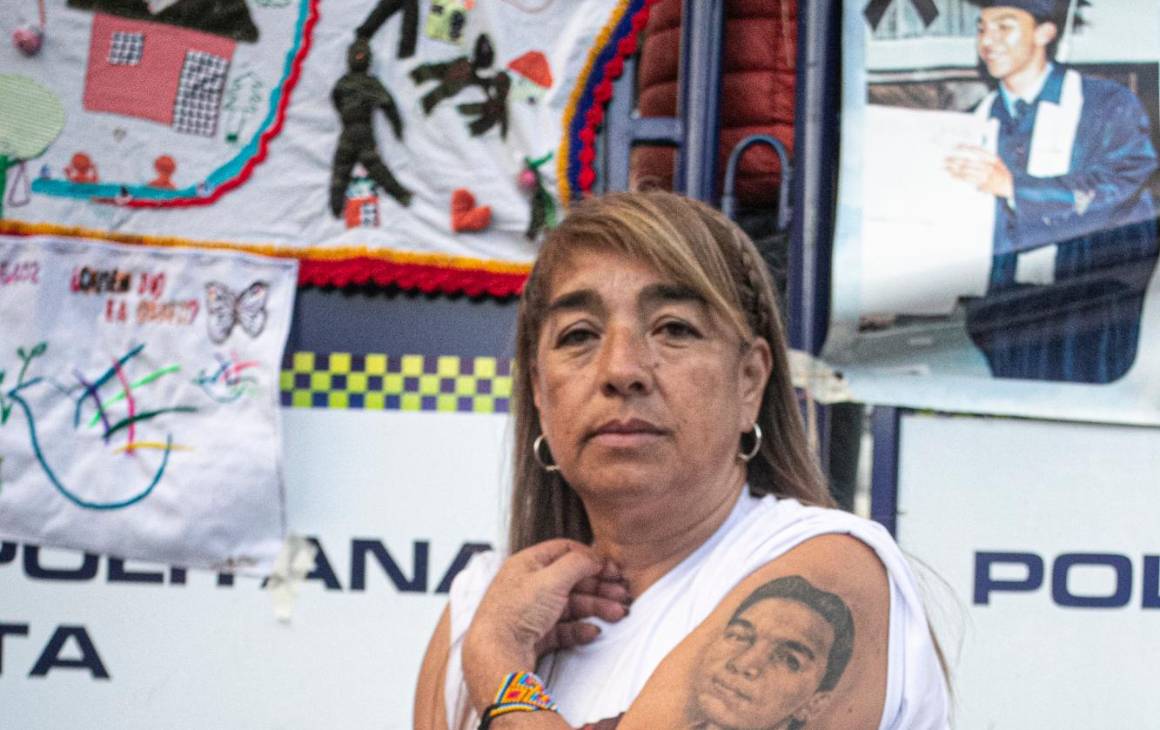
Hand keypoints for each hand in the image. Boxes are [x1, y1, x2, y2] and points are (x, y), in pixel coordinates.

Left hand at [462, 540, 629, 709]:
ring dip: (596, 608)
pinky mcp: (534, 635)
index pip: (564, 550)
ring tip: (618, 614)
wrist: (496, 652)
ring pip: (570, 605)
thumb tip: (594, 557)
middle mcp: (528, 585)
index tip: (611, 568)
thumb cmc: (515, 611)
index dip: (590, 558)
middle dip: (600, 586)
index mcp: (528, 563)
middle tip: (623, 594)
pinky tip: (593, 632)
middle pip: (571, 580)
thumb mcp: (552, 578)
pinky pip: (563, 629)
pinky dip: (580, 629)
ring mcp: (531, 611)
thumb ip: (578, 563)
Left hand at [945, 144, 1013, 198]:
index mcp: (992, 157)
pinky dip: (958, 176)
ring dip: (953, 168)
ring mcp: (985, 175)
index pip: (976, 149)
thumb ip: (984, 156)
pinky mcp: (982, 183)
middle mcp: (988, 165)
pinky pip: (967, 179)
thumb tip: (968, 150)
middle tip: (945, 159)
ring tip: (945, 167)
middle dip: (954, 160)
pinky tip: (951, 174)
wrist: (1009, 186)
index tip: (956, 146)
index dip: (965, 147)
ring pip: (965, 170)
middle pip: (967, 161)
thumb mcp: (996, 161)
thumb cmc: (999, 173)